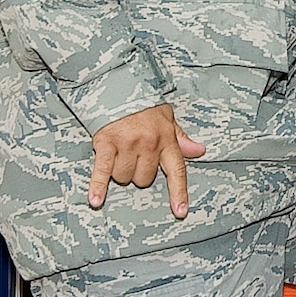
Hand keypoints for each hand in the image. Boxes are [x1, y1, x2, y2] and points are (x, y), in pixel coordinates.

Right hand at [87, 103, 206, 217]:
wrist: (117, 84)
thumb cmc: (142, 104)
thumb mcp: (167, 117)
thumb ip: (181, 138)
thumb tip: (199, 151)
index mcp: (165, 139)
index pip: (176, 171)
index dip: (178, 193)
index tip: (180, 211)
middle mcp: (148, 143)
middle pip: (144, 179)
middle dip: (138, 173)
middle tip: (133, 156)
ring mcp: (126, 144)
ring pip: (124, 177)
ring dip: (120, 172)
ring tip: (119, 154)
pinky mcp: (106, 143)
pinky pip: (103, 170)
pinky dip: (98, 186)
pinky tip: (96, 199)